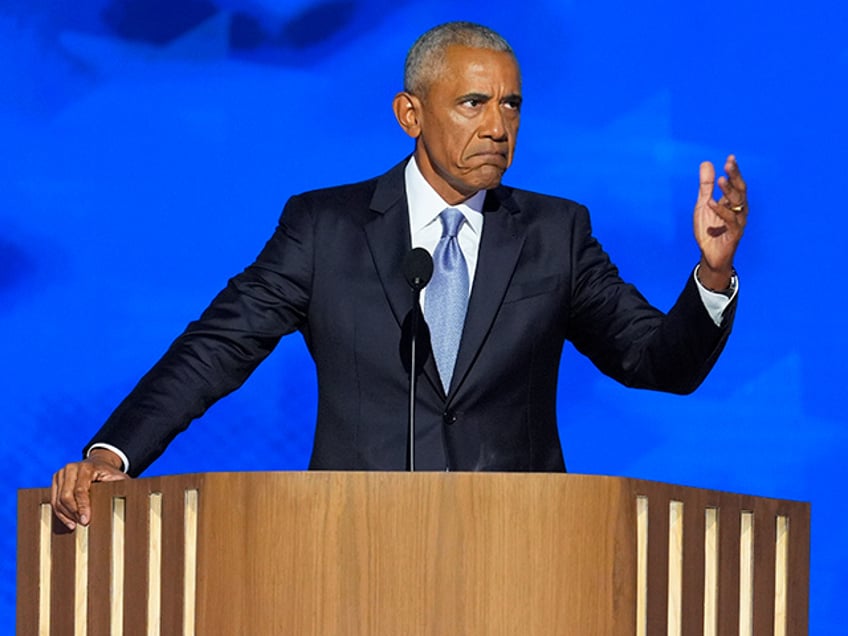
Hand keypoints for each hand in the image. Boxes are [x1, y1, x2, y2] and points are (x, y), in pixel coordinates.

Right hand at [51, 449, 128, 529]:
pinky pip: (54, 499)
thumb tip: (130, 498)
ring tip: (75, 525)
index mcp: (86, 467)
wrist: (98, 463)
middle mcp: (71, 468)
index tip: (86, 521)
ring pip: (58, 499)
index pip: (81, 491)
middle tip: (82, 524)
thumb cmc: (110, 473)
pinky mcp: (56, 480)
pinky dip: (60, 512)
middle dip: (73, 513)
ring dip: (66, 515)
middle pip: (66, 496)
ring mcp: (61, 473)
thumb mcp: (119, 478)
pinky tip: (69, 522)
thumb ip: (122, 486)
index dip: (83, 507)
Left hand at [693, 154, 747, 289]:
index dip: (734, 171)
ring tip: (720, 179)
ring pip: (738, 203)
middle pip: (740, 190)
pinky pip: (729, 220)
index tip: (730, 158)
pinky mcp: (734, 234)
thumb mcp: (703, 205)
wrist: (709, 255)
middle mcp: (739, 210)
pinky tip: (711, 202)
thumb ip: (705, 186)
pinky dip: (720, 210)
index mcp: (733, 202)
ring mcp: (738, 222)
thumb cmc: (709, 230)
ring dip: (729, 191)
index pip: (736, 183)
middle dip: (735, 176)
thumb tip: (706, 163)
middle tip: (729, 163)